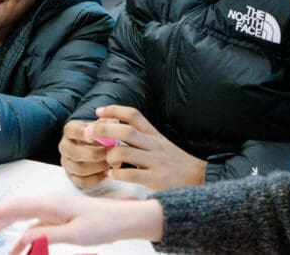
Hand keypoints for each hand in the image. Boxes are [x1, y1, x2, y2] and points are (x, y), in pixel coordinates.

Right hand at [0, 194, 164, 253]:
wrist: (123, 219)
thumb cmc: (103, 224)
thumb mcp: (76, 233)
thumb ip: (48, 235)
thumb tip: (24, 237)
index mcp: (52, 203)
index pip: (18, 206)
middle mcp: (50, 203)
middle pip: (17, 210)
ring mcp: (53, 211)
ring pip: (24, 218)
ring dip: (7, 226)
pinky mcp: (59, 218)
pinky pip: (35, 225)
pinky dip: (23, 235)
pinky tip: (15, 246)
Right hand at [59, 119, 109, 188]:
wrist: (96, 147)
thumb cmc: (100, 134)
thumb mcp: (103, 125)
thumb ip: (109, 123)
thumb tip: (114, 123)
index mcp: (70, 130)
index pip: (72, 130)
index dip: (82, 134)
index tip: (95, 137)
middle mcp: (64, 146)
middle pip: (74, 153)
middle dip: (95, 154)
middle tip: (110, 154)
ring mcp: (66, 163)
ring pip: (79, 169)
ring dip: (98, 167)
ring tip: (111, 163)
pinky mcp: (72, 177)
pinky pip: (83, 182)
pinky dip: (97, 178)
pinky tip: (106, 172)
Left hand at [88, 105, 206, 190]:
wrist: (201, 179)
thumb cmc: (176, 162)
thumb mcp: (161, 144)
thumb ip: (142, 138)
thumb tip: (114, 133)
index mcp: (154, 134)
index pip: (133, 115)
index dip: (114, 110)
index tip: (98, 111)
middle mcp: (154, 145)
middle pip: (125, 130)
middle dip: (103, 129)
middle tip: (88, 133)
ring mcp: (155, 162)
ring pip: (124, 151)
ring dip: (109, 155)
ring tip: (106, 161)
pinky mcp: (156, 179)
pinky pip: (129, 174)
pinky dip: (117, 174)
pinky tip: (113, 174)